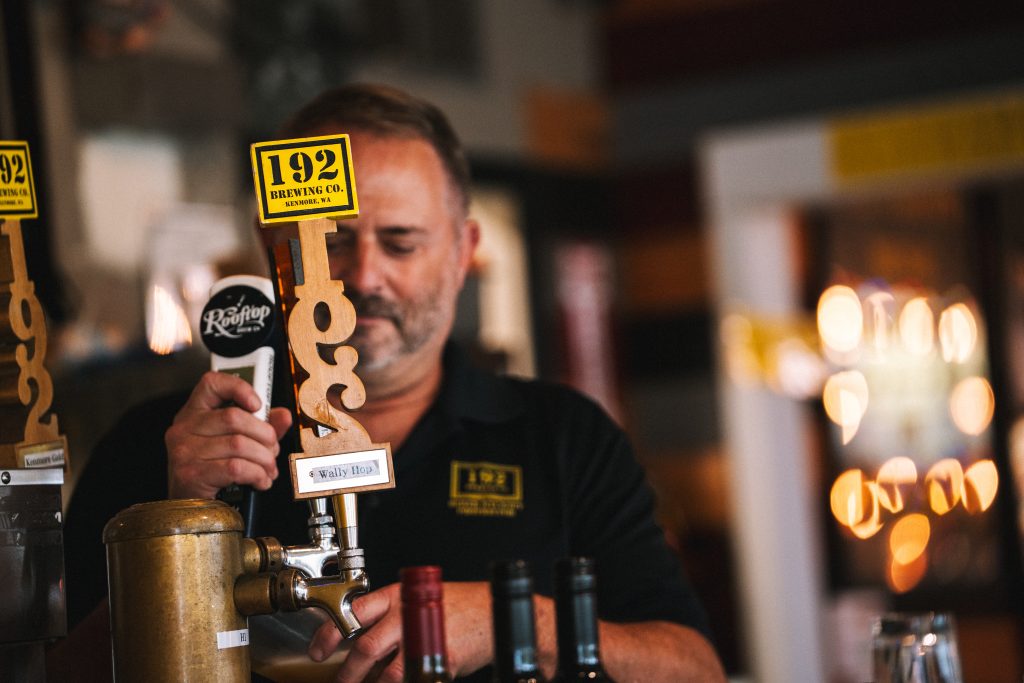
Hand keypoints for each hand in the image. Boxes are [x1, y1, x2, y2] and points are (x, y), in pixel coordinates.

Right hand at [165, 371, 291, 498]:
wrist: (190, 509)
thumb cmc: (212, 472)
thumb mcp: (235, 444)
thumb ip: (261, 427)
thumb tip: (283, 415)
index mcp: (194, 413)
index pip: (211, 383)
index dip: (238, 387)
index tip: (258, 404)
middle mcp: (184, 428)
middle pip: (235, 417)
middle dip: (264, 435)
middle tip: (272, 450)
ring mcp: (184, 451)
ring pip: (239, 444)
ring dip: (264, 459)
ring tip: (268, 469)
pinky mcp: (191, 473)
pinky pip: (236, 467)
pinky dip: (257, 475)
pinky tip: (260, 480)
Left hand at [309, 581, 492, 682]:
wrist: (491, 611)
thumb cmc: (456, 606)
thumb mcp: (417, 599)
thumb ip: (390, 617)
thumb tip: (361, 643)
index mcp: (397, 595)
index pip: (354, 612)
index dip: (330, 633)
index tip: (318, 650)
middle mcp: (407, 615)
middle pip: (366, 647)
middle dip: (348, 673)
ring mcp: (423, 640)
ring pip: (387, 673)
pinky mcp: (439, 661)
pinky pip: (411, 681)